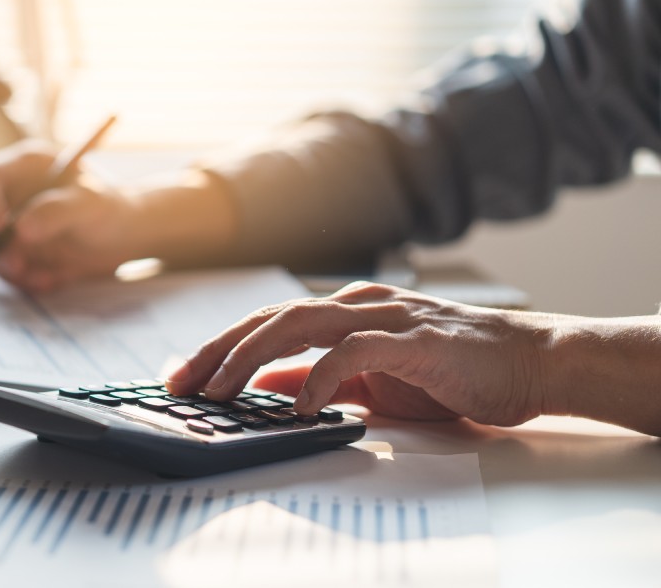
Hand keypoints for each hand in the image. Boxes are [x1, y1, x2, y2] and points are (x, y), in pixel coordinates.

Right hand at [0, 141, 141, 292]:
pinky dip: (20, 280)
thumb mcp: (89, 206)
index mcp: (24, 166)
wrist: (120, 238)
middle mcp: (8, 192)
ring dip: (6, 268)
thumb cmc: (107, 209)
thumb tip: (20, 229)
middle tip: (16, 266)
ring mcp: (6, 222)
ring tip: (43, 279)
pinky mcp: (11, 249)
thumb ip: (56, 212)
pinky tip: (49, 281)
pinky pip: (1, 268)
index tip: (0, 229)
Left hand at [165, 282, 558, 426]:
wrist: (530, 364)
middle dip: (218, 349)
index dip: (220, 345)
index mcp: (345, 311)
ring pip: (301, 323)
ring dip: (251, 356)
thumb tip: (266, 384)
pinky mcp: (418, 341)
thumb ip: (320, 376)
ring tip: (221, 390)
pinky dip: (321, 375)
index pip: (267, 322)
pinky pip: (356, 351)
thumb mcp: (371, 379)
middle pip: (271, 317)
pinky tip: (299, 404)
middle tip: (180, 382)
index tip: (182, 375)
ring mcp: (388, 318)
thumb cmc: (451, 371)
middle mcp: (358, 305)